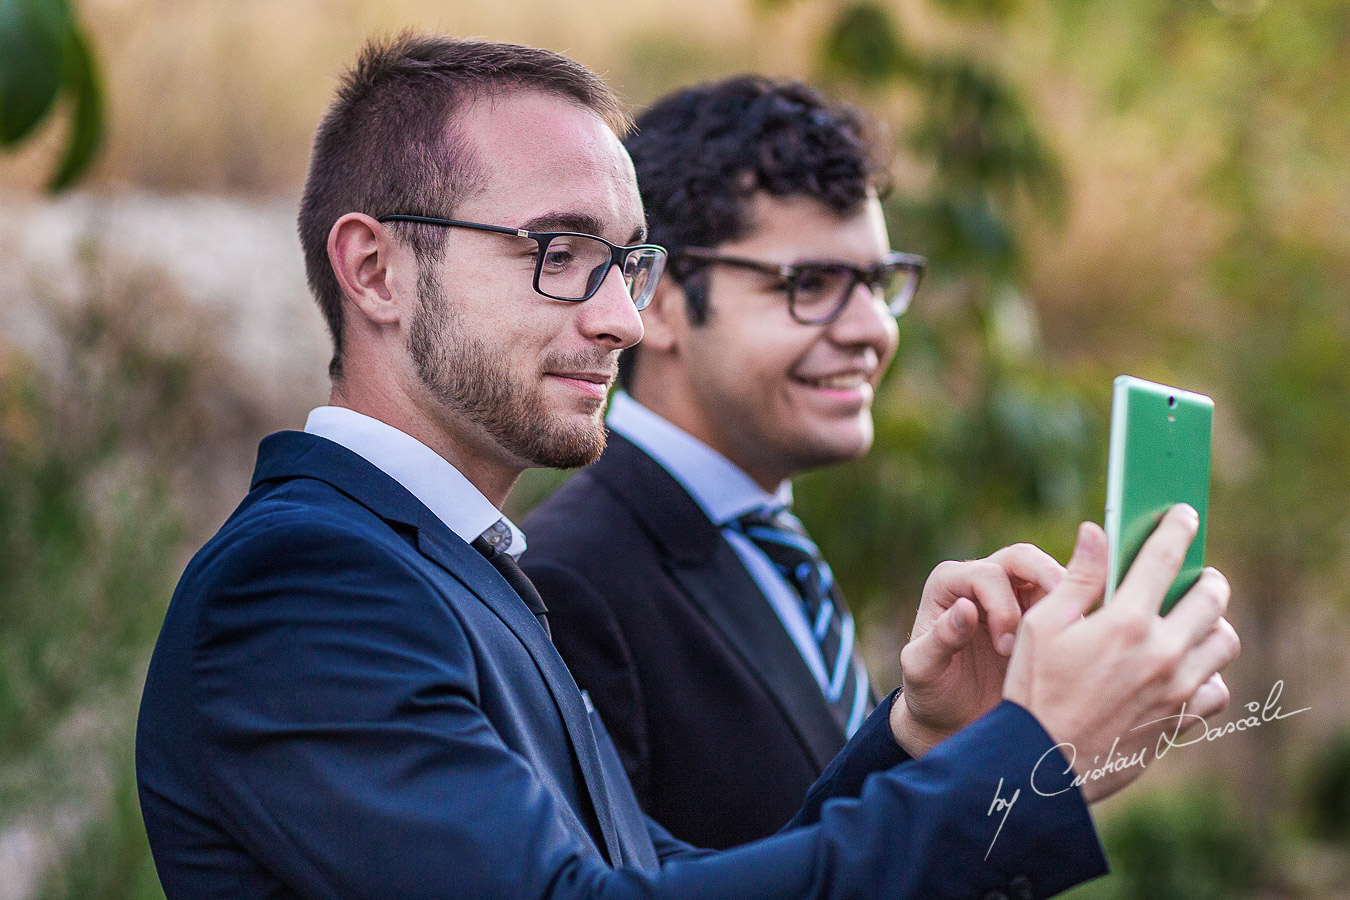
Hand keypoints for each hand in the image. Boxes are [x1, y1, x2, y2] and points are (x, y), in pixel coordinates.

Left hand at [890, 543, 1065, 756]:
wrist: (954, 717)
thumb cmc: (931, 691)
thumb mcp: (924, 670)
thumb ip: (941, 639)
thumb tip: (966, 607)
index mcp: (948, 584)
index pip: (986, 575)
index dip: (1003, 607)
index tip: (1005, 648)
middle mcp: (979, 579)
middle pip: (1022, 559)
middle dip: (1048, 577)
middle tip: (1065, 613)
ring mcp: (1011, 594)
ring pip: (1048, 575)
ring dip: (1066, 597)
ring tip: (1074, 630)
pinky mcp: (1036, 614)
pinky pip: (1062, 601)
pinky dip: (1074, 613)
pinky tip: (1082, 638)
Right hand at [1002, 505, 1240, 802]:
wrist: (1044, 764)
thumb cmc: (1034, 690)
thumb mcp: (1042, 626)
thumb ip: (1077, 578)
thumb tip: (1096, 532)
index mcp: (1126, 620)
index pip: (1163, 557)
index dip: (1176, 528)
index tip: (1184, 514)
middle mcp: (1162, 651)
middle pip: (1211, 597)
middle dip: (1205, 578)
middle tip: (1196, 575)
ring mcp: (1178, 688)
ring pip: (1223, 642)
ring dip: (1211, 625)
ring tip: (1189, 623)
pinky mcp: (1182, 720)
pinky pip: (1216, 689)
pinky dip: (1207, 676)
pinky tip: (1183, 671)